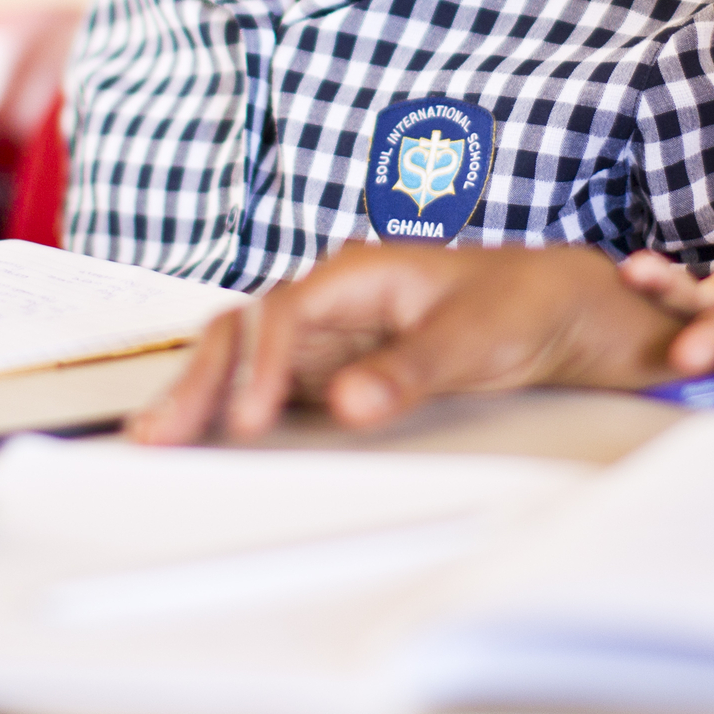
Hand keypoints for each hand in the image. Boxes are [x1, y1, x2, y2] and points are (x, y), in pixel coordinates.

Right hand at [126, 242, 682, 445]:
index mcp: (355, 273)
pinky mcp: (331, 370)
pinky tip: (203, 440)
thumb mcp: (475, 338)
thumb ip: (410, 369)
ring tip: (155, 440)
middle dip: (198, 381)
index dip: (261, 369)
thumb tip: (348, 404)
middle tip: (157, 436)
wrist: (558, 309)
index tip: (250, 421)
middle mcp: (328, 301)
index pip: (284, 316)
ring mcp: (325, 336)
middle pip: (242, 333)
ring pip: (243, 360)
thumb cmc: (521, 304)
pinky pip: (267, 387)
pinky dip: (230, 410)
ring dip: (201, 396)